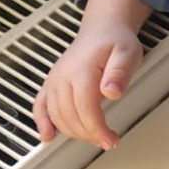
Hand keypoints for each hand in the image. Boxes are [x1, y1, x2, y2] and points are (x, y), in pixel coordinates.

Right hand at [32, 0, 148, 148]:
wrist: (102, 28)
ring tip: (93, 136)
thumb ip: (120, 72)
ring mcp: (55, 80)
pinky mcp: (51, 83)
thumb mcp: (128, 52)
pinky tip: (47, 135)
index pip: (85, 108)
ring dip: (73, 132)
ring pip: (56, 115)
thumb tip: (112, 92)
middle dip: (88, 133)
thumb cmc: (116, 41)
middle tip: (107, 140)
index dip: (96, 128)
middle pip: (69, 116)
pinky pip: (40, 105)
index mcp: (83, 70)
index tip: (110, 139)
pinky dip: (41, 122)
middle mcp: (64, 76)